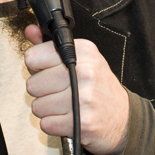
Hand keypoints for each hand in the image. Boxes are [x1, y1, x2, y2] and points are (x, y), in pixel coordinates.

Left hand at [24, 25, 129, 154]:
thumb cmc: (99, 86)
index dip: (37, 67)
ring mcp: (84, 97)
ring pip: (38, 106)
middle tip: (59, 91)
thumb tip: (30, 30)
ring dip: (48, 110)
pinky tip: (68, 117)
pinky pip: (46, 124)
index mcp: (83, 51)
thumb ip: (50, 46)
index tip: (49, 71)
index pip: (33, 57)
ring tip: (64, 105)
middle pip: (33, 84)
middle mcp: (85, 71)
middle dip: (42, 92)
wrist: (124, 117)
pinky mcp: (82, 122)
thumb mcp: (81, 59)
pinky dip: (54, 124)